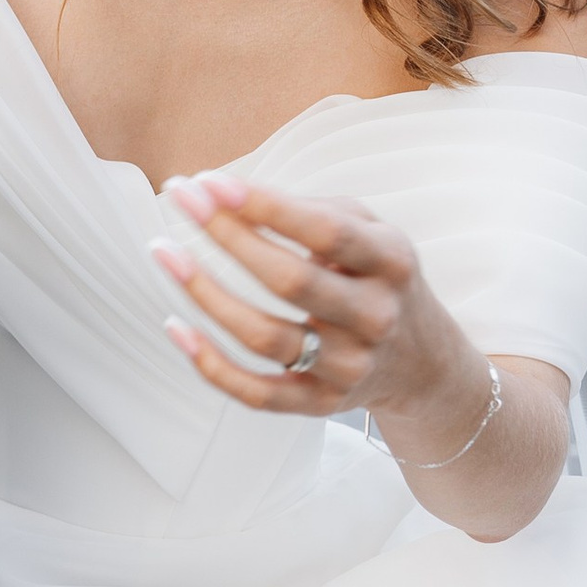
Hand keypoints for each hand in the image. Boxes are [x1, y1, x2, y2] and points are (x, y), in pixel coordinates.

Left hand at [150, 176, 472, 431]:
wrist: (423, 363)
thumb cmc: (376, 278)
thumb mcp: (371, 233)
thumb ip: (315, 211)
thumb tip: (230, 197)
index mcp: (391, 263)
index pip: (325, 232)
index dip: (264, 206)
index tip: (210, 182)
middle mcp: (375, 317)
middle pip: (290, 281)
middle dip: (226, 236)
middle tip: (178, 198)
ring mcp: (349, 367)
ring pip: (264, 337)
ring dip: (204, 293)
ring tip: (164, 252)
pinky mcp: (321, 404)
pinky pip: (256, 393)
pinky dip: (210, 365)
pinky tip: (175, 326)